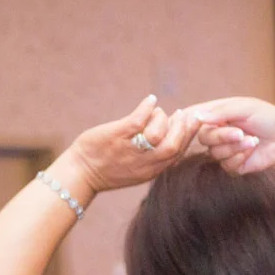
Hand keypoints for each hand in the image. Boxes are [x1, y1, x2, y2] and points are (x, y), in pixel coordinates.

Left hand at [57, 96, 199, 197]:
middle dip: (183, 127)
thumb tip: (171, 132)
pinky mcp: (116, 137)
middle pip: (174, 145)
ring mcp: (130, 150)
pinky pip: (137, 120)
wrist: (81, 173)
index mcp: (153, 170)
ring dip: (161, 117)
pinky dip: (147, 107)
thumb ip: (155, 155)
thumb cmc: (109, 168)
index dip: (189, 136)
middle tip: (183, 114)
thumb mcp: (138, 168)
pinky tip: (150, 100)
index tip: (194, 122)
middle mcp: (144, 163)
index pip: (179, 153)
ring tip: (156, 111)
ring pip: (157, 132)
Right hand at [188, 97, 274, 180]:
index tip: (192, 121)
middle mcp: (218, 132)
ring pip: (215, 153)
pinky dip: (240, 158)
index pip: (195, 117)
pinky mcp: (233, 165)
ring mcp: (225, 149)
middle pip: (203, 138)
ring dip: (235, 147)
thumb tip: (197, 117)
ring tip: (253, 141)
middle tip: (240, 133)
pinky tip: (252, 151)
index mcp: (218, 114)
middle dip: (222, 136)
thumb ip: (221, 112)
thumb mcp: (245, 108)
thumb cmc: (268, 118)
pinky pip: (226, 165)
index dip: (190, 120)